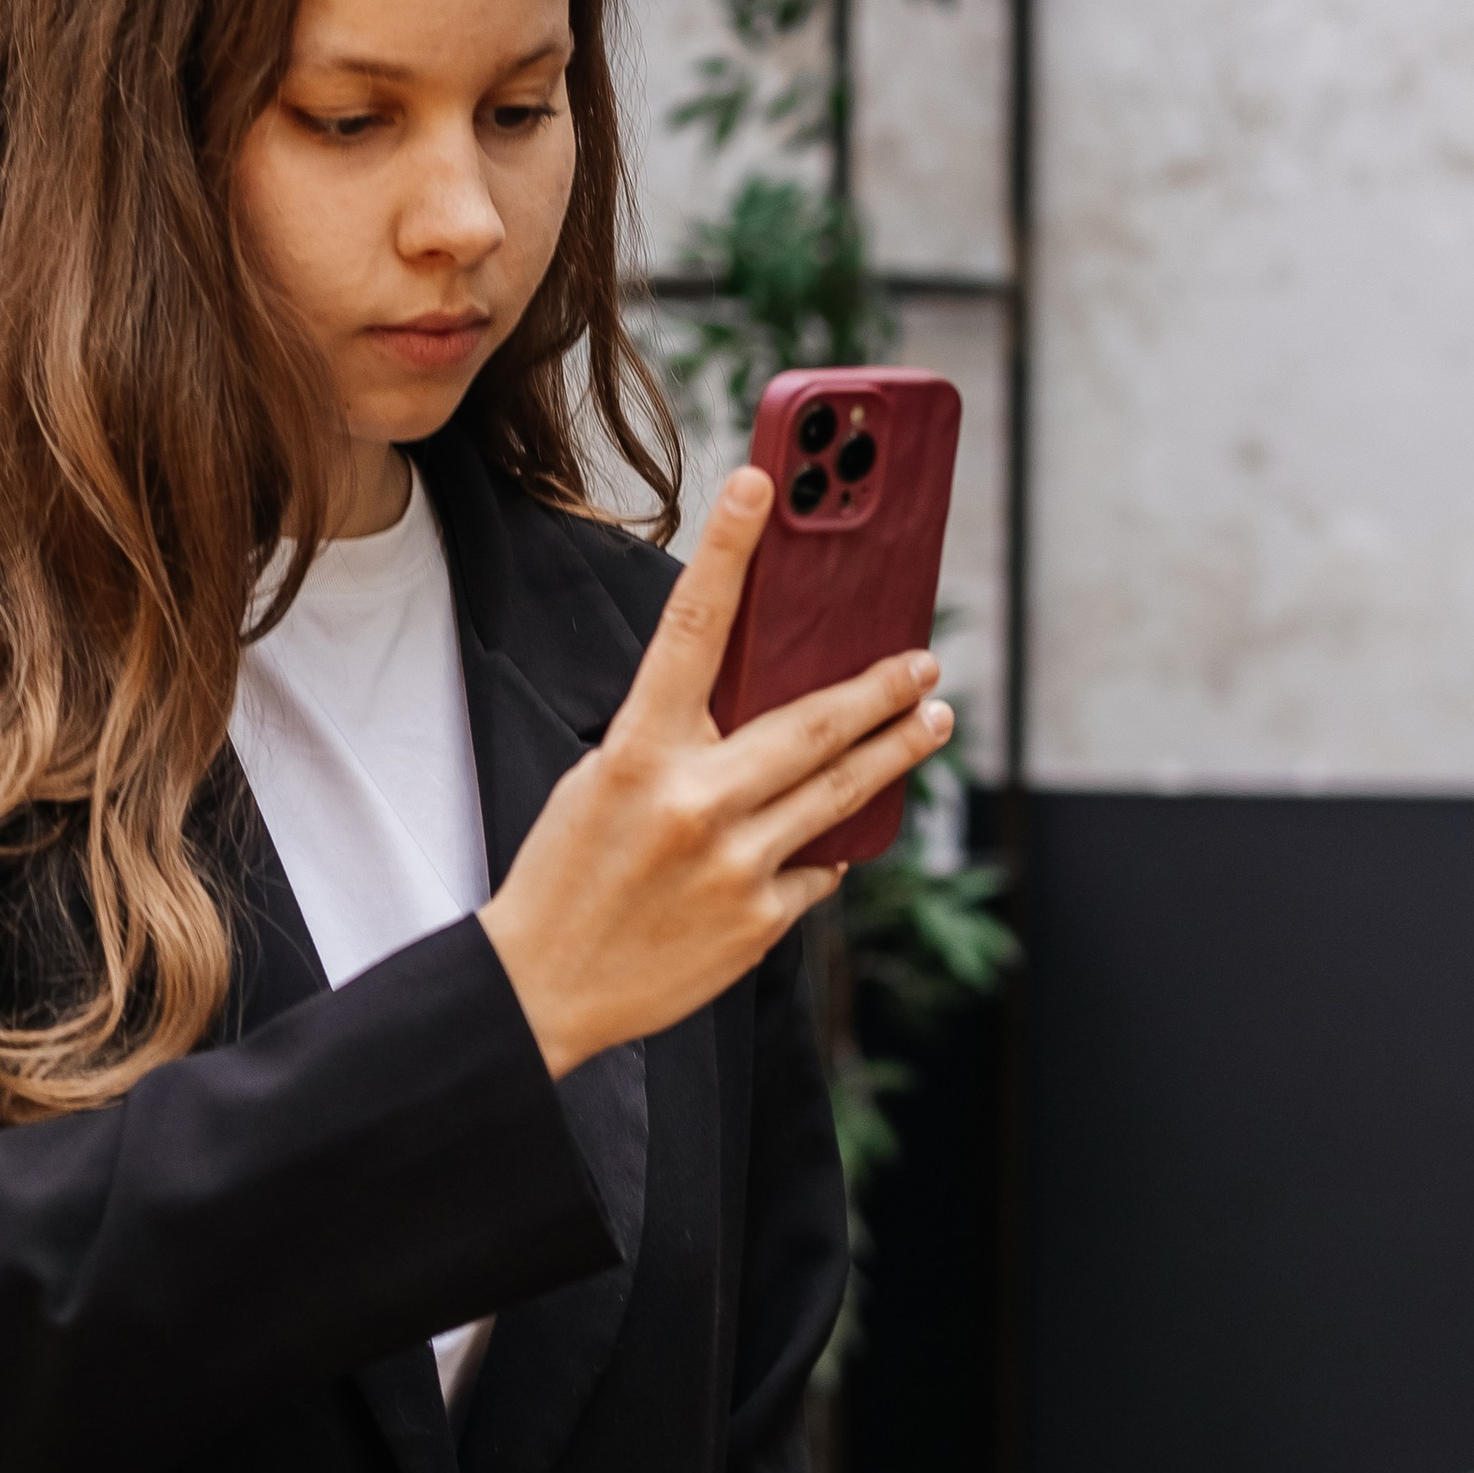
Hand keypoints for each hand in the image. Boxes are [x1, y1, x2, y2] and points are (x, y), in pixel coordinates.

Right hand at [477, 471, 952, 1080]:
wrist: (541, 987)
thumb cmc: (567, 875)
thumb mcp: (600, 783)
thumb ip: (673, 742)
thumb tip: (759, 707)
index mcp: (636, 753)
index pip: (691, 629)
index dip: (726, 550)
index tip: (759, 484)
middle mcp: (692, 803)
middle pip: (812, 723)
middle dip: (880, 688)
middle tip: (924, 661)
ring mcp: (733, 866)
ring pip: (839, 794)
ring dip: (895, 752)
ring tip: (932, 721)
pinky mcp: (757, 922)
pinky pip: (816, 869)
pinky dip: (823, 851)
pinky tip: (833, 840)